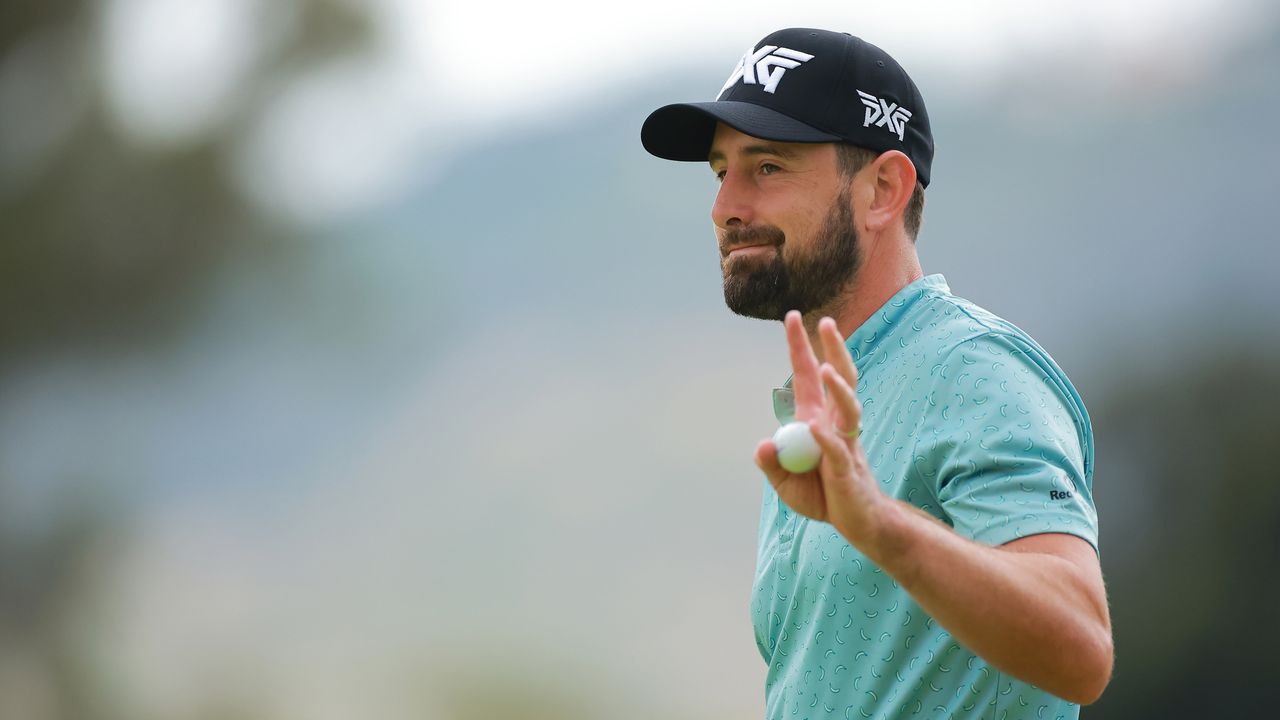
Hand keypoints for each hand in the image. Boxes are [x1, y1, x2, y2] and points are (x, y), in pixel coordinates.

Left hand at [754, 312, 886, 544]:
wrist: (858, 523)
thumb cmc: (823, 496)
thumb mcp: (785, 481)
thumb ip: (771, 462)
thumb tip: (764, 444)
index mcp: (814, 419)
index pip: (807, 376)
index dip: (801, 347)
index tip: (792, 317)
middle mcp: (833, 423)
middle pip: (837, 379)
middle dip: (832, 351)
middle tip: (827, 322)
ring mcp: (845, 443)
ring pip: (847, 408)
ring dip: (837, 389)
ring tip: (826, 370)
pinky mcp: (848, 468)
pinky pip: (837, 449)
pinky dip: (826, 440)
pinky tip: (816, 429)